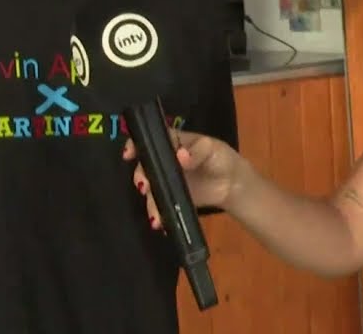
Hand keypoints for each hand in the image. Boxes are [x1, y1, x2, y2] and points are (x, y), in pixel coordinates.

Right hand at [122, 129, 242, 229]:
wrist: (233, 184)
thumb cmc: (221, 158)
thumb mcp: (211, 149)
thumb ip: (196, 152)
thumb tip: (181, 157)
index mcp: (173, 143)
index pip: (151, 141)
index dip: (137, 145)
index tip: (129, 154)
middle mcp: (165, 161)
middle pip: (146, 166)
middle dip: (141, 176)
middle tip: (143, 185)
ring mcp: (168, 180)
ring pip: (151, 188)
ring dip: (149, 200)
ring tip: (154, 214)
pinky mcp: (172, 198)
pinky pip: (160, 204)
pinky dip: (158, 213)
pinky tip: (160, 222)